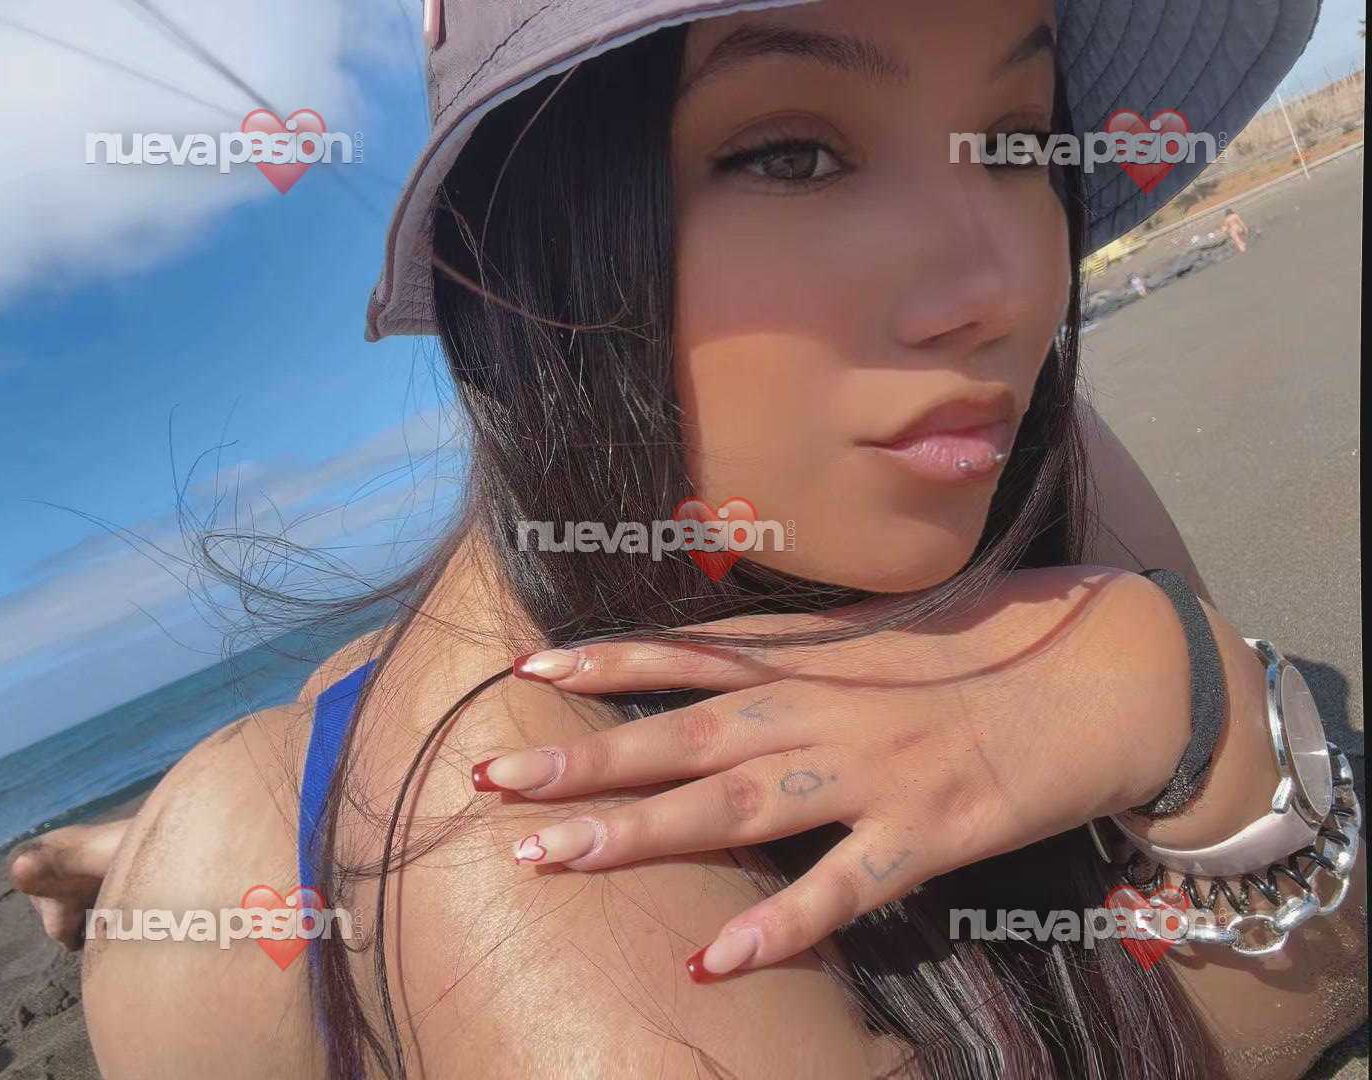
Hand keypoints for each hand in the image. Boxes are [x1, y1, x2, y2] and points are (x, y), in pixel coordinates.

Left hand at [472, 566, 1194, 980]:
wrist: (1108, 669)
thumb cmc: (992, 651)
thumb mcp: (883, 641)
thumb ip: (803, 656)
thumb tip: (729, 666)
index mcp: (814, 662)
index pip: (690, 653)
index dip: (607, 660)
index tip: (526, 665)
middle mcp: (826, 710)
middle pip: (686, 734)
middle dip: (586, 758)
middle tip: (493, 780)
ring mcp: (874, 770)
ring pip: (739, 805)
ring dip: (643, 832)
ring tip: (554, 855)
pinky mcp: (932, 829)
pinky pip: (845, 885)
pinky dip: (782, 923)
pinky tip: (716, 960)